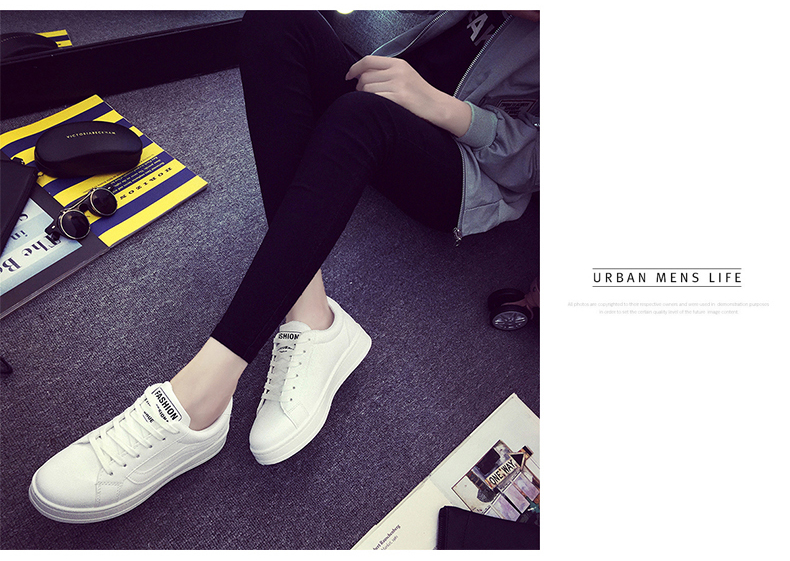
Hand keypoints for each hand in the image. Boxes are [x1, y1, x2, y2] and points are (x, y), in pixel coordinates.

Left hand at [346, 55, 470, 136]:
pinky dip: (371, 104)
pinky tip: (376, 108)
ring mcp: (399, 85)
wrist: (438, 107)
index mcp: (398, 63)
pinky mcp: (400, 98)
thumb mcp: (404, 76)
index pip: (368, 61)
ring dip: (364, 97)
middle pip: (365, 77)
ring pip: (367, 89)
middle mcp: (398, 71)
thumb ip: (386, 72)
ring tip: (372, 102)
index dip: (354, 68)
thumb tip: (360, 75)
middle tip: (363, 95)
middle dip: (359, 87)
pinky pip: (375, 99)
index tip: (348, 76)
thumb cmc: (419, 95)